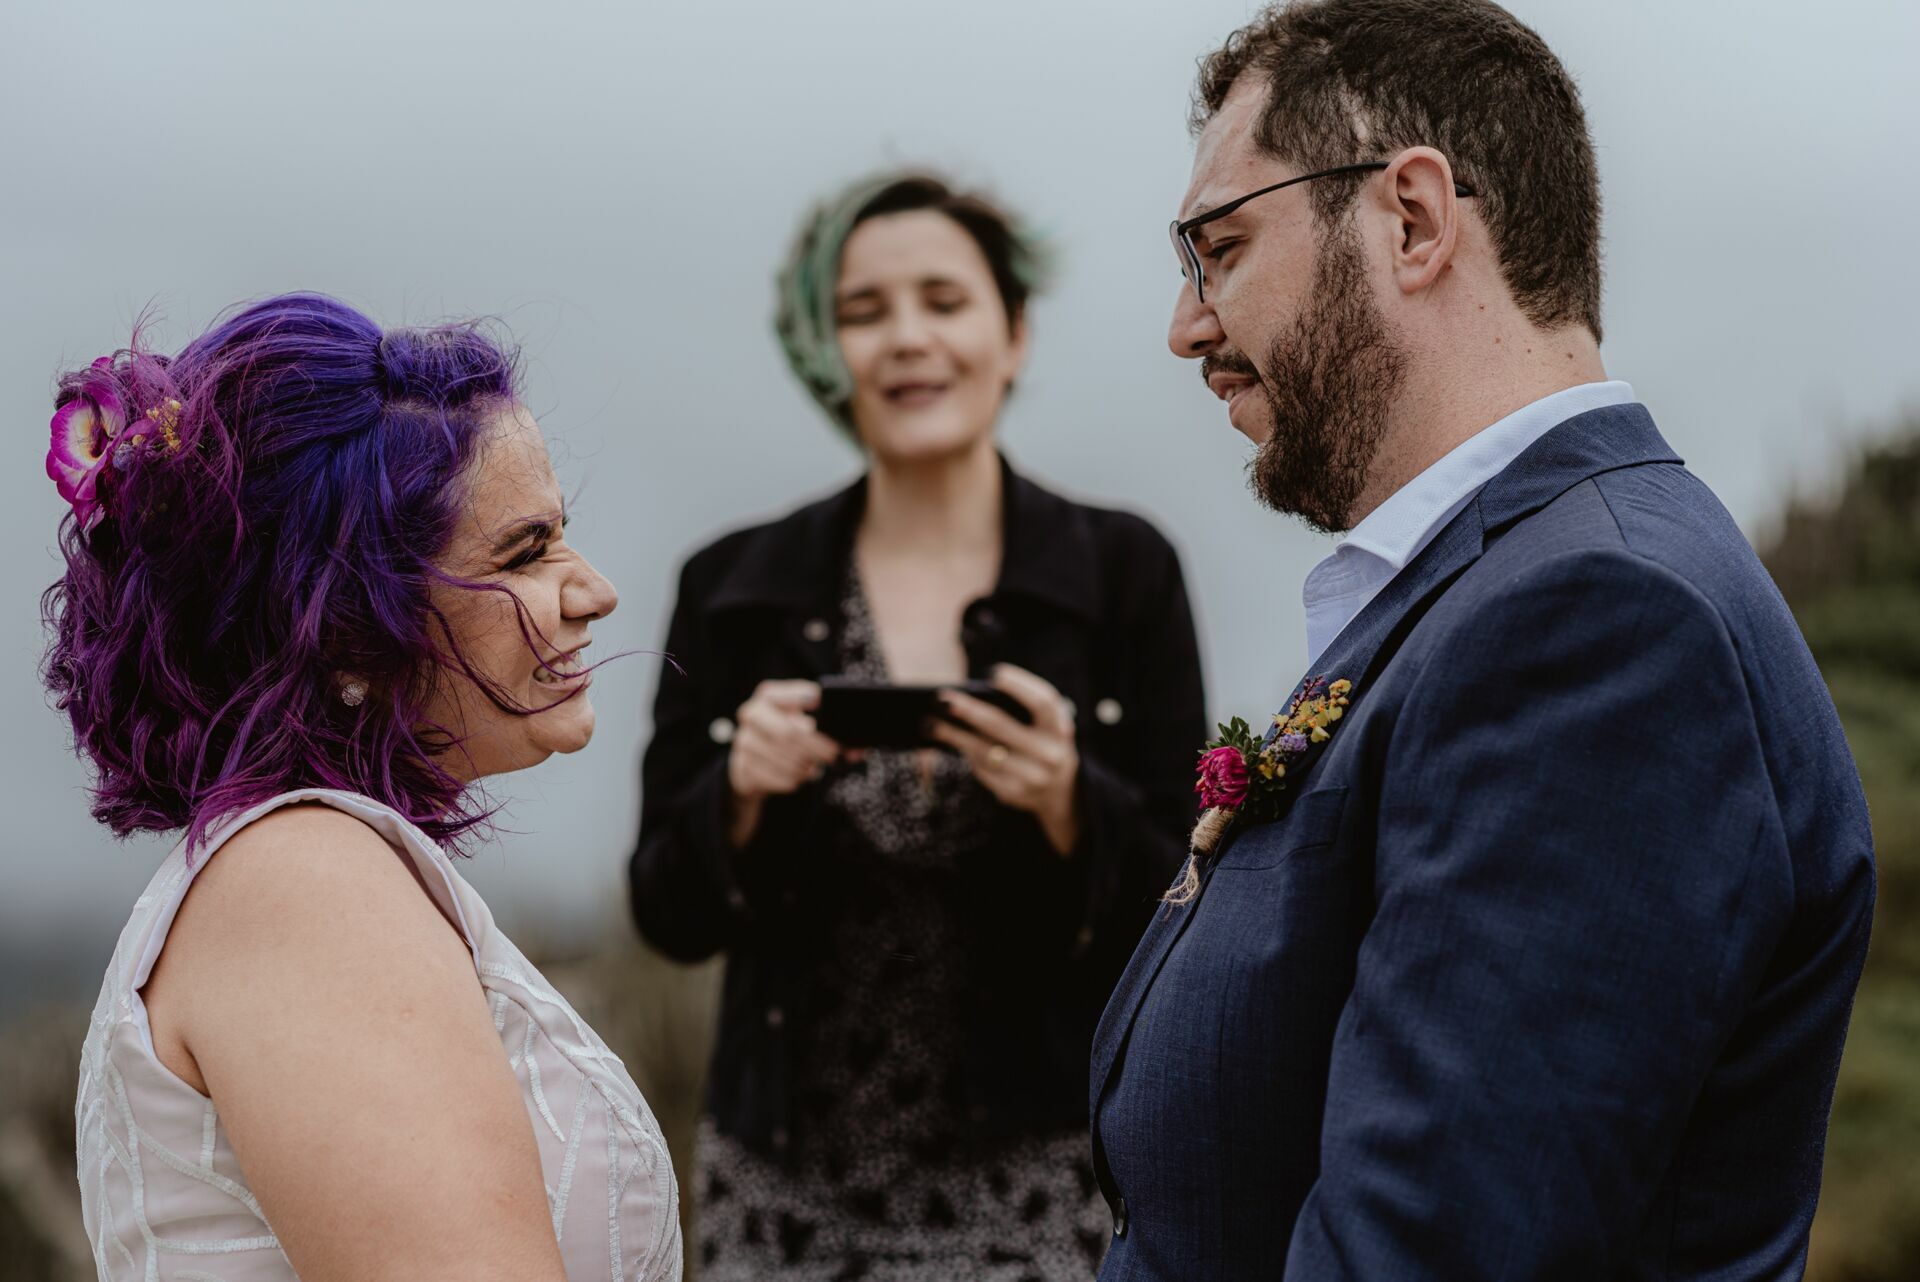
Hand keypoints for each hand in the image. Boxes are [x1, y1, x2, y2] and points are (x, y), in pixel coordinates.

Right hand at [726, 679, 844, 846]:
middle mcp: (752, 714)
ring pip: (786, 758)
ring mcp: (744, 742)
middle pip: (789, 733)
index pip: (790, 695)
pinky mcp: (743, 768)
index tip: (823, 705)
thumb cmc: (789, 735)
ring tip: (816, 767)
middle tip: (834, 754)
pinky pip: (779, 777)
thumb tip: (858, 750)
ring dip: (808, 766)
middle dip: (817, 746)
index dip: (807, 700)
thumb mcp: (806, 724)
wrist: (754, 763)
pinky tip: (801, 776)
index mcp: (769, 696)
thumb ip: (833, 730)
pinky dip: (796, 779)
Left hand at [931, 664, 1080, 854]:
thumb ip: (1021, 708)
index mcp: (1060, 729)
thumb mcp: (1044, 724)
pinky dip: (963, 753)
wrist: (1059, 789)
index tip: (993, 673)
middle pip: (1002, 727)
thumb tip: (969, 696)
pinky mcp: (1013, 794)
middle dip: (968, 711)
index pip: (1043, 703)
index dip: (1019, 686)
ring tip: (929, 722)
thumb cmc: (1042, 740)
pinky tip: (948, 741)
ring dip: (953, 735)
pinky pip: (981, 769)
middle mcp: (1050, 754)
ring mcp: (1032, 777)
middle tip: (942, 699)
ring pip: (984, 751)